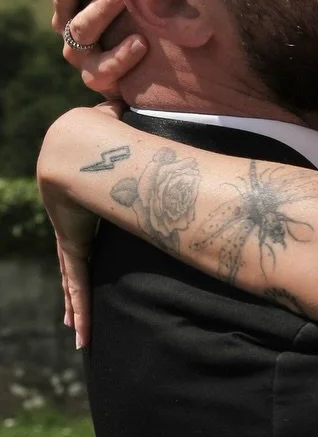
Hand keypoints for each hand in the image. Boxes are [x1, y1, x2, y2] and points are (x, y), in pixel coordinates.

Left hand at [37, 108, 108, 349]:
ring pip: (73, 281)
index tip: (82, 267)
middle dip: (74, 291)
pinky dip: (78, 306)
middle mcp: (73, 224)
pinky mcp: (75, 245)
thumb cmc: (97, 132)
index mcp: (81, 202)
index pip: (82, 235)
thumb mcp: (114, 130)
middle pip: (74, 266)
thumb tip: (127, 102)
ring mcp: (72, 237)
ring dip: (76, 308)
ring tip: (78, 334)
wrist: (74, 145)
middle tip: (73, 316)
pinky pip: (78, 284)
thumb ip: (120, 121)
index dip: (82, 253)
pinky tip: (77, 333)